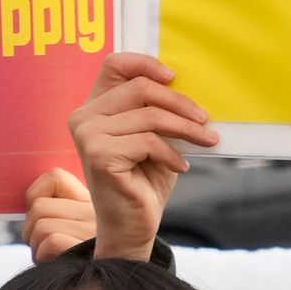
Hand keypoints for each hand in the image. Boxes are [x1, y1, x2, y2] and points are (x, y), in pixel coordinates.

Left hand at [23, 168, 98, 263]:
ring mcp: (96, 230)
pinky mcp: (91, 248)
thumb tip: (28, 204)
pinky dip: (44, 256)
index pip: (55, 178)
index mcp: (93, 201)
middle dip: (31, 231)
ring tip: (52, 258)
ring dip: (36, 247)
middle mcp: (98, 211)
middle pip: (38, 207)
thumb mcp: (76, 229)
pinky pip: (50, 241)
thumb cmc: (84, 263)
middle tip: (45, 248)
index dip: (35, 196)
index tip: (41, 217)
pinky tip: (56, 264)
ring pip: (40, 225)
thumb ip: (57, 211)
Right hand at [65, 53, 216, 266]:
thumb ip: (156, 109)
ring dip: (186, 129)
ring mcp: (88, 136)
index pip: (114, 65)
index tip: (174, 77)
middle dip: (180, 102)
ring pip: (150, 116)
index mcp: (94, 107)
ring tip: (206, 141)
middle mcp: (84, 117)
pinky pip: (149, 141)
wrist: (131, 225)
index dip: (145, 64)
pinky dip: (172, 154)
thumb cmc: (143, 179)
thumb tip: (185, 86)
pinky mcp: (99, 155)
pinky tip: (180, 167)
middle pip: (140, 88)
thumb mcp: (153, 136)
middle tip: (205, 119)